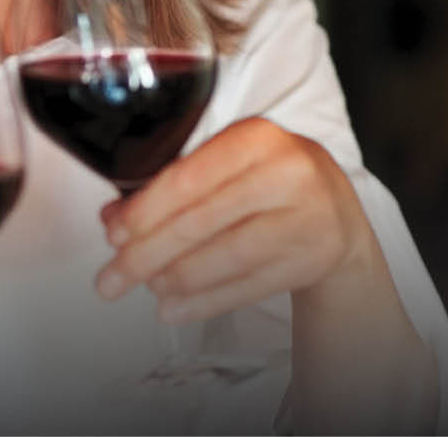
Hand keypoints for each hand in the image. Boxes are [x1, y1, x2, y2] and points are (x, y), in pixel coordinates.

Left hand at [93, 117, 378, 322]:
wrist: (337, 211)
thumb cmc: (266, 182)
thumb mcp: (227, 166)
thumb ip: (171, 187)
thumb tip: (114, 221)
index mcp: (256, 138)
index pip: (189, 178)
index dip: (146, 212)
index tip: (114, 236)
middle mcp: (287, 174)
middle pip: (201, 222)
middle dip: (147, 255)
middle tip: (110, 280)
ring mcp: (306, 219)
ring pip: (225, 258)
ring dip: (175, 279)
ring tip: (147, 288)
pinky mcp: (314, 259)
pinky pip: (248, 287)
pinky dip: (204, 302)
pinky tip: (172, 310)